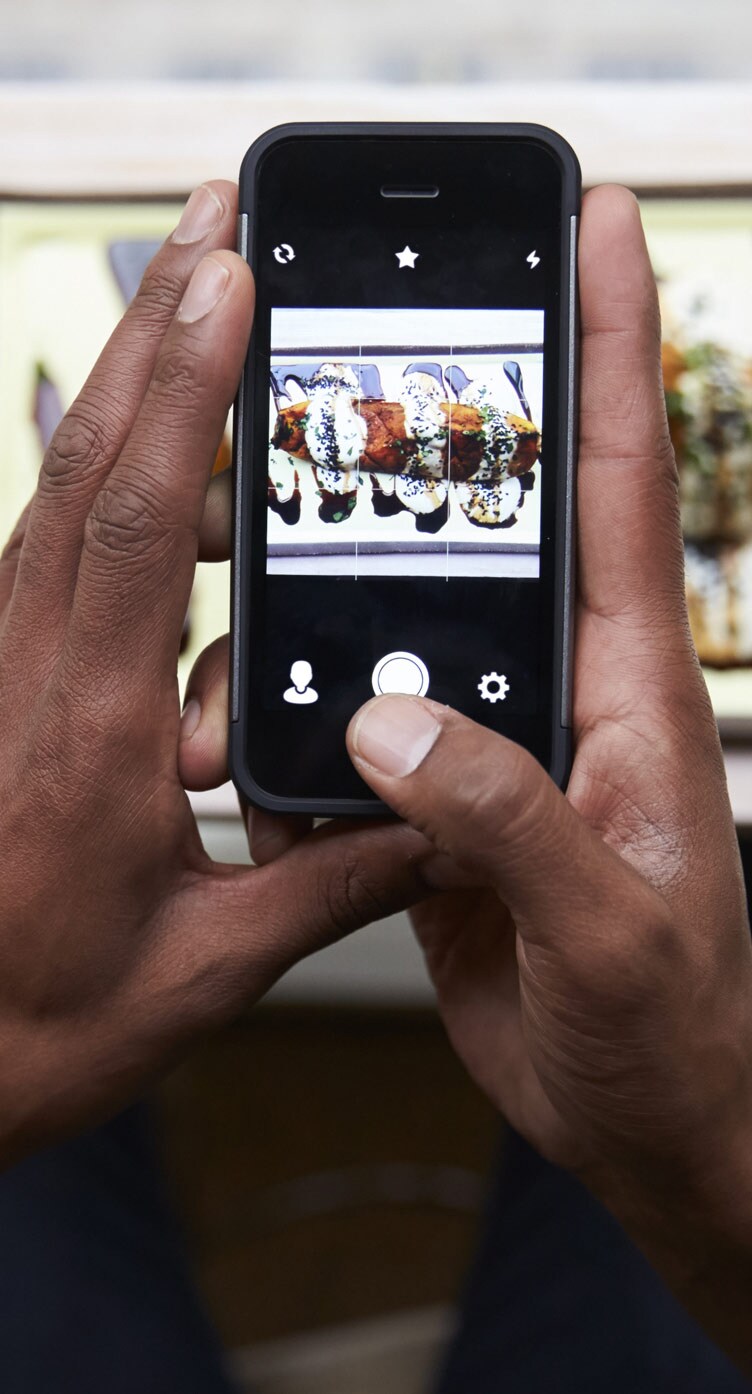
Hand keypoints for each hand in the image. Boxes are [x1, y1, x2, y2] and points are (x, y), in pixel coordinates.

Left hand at [0, 182, 429, 1165]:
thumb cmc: (37, 1014)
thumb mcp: (209, 965)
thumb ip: (330, 883)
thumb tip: (429, 825)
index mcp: (88, 731)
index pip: (137, 520)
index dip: (182, 390)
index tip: (226, 281)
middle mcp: (35, 670)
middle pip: (89, 460)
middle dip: (155, 329)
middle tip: (214, 227)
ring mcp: (8, 662)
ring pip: (63, 486)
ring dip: (130, 382)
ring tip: (202, 299)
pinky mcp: (6, 673)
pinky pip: (54, 542)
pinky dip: (108, 466)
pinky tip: (154, 441)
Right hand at [345, 188, 751, 1365]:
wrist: (649, 1118)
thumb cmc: (677, 1028)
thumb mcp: (607, 928)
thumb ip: (505, 819)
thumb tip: (389, 727)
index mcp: (632, 691)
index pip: (620, 485)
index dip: (611, 348)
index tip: (597, 228)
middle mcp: (563, 694)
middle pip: (492, 525)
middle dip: (434, 437)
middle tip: (364, 362)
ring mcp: (498, 745)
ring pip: (397, 633)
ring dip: (328, 622)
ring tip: (264, 627)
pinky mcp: (448, 806)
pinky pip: (359, 736)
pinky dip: (304, 736)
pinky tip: (268, 752)